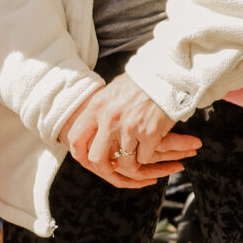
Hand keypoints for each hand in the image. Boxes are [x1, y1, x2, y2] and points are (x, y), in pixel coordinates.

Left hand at [64, 77, 198, 188]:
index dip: (79, 154)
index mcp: (96, 107)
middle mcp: (109, 119)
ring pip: (124, 162)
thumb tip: (91, 129)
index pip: (76, 138)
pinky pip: (145, 158)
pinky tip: (153, 149)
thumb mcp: (113, 92)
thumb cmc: (141, 82)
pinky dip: (149, 157)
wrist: (167, 74)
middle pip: (97, 158)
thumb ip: (100, 111)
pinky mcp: (149, 133)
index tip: (87, 161)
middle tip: (115, 169)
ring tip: (139, 159)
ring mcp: (129, 127)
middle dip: (106, 169)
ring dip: (133, 165)